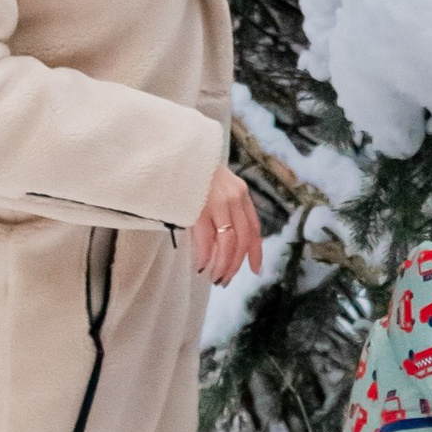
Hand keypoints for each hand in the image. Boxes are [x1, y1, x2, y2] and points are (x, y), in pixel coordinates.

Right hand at [192, 165, 262, 285]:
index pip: (254, 228)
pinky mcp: (197, 207)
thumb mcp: (216, 187)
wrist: (175, 151)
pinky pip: (206, 240)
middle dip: (235, 264)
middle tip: (225, 280)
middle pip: (241, 240)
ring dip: (221, 265)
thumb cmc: (191, 173)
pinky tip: (201, 266)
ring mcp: (216, 202)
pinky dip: (205, 257)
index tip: (255, 270)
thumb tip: (222, 244)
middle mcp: (233, 198)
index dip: (256, 252)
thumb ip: (224, 209)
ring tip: (214, 277)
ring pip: (226, 243)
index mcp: (241, 193)